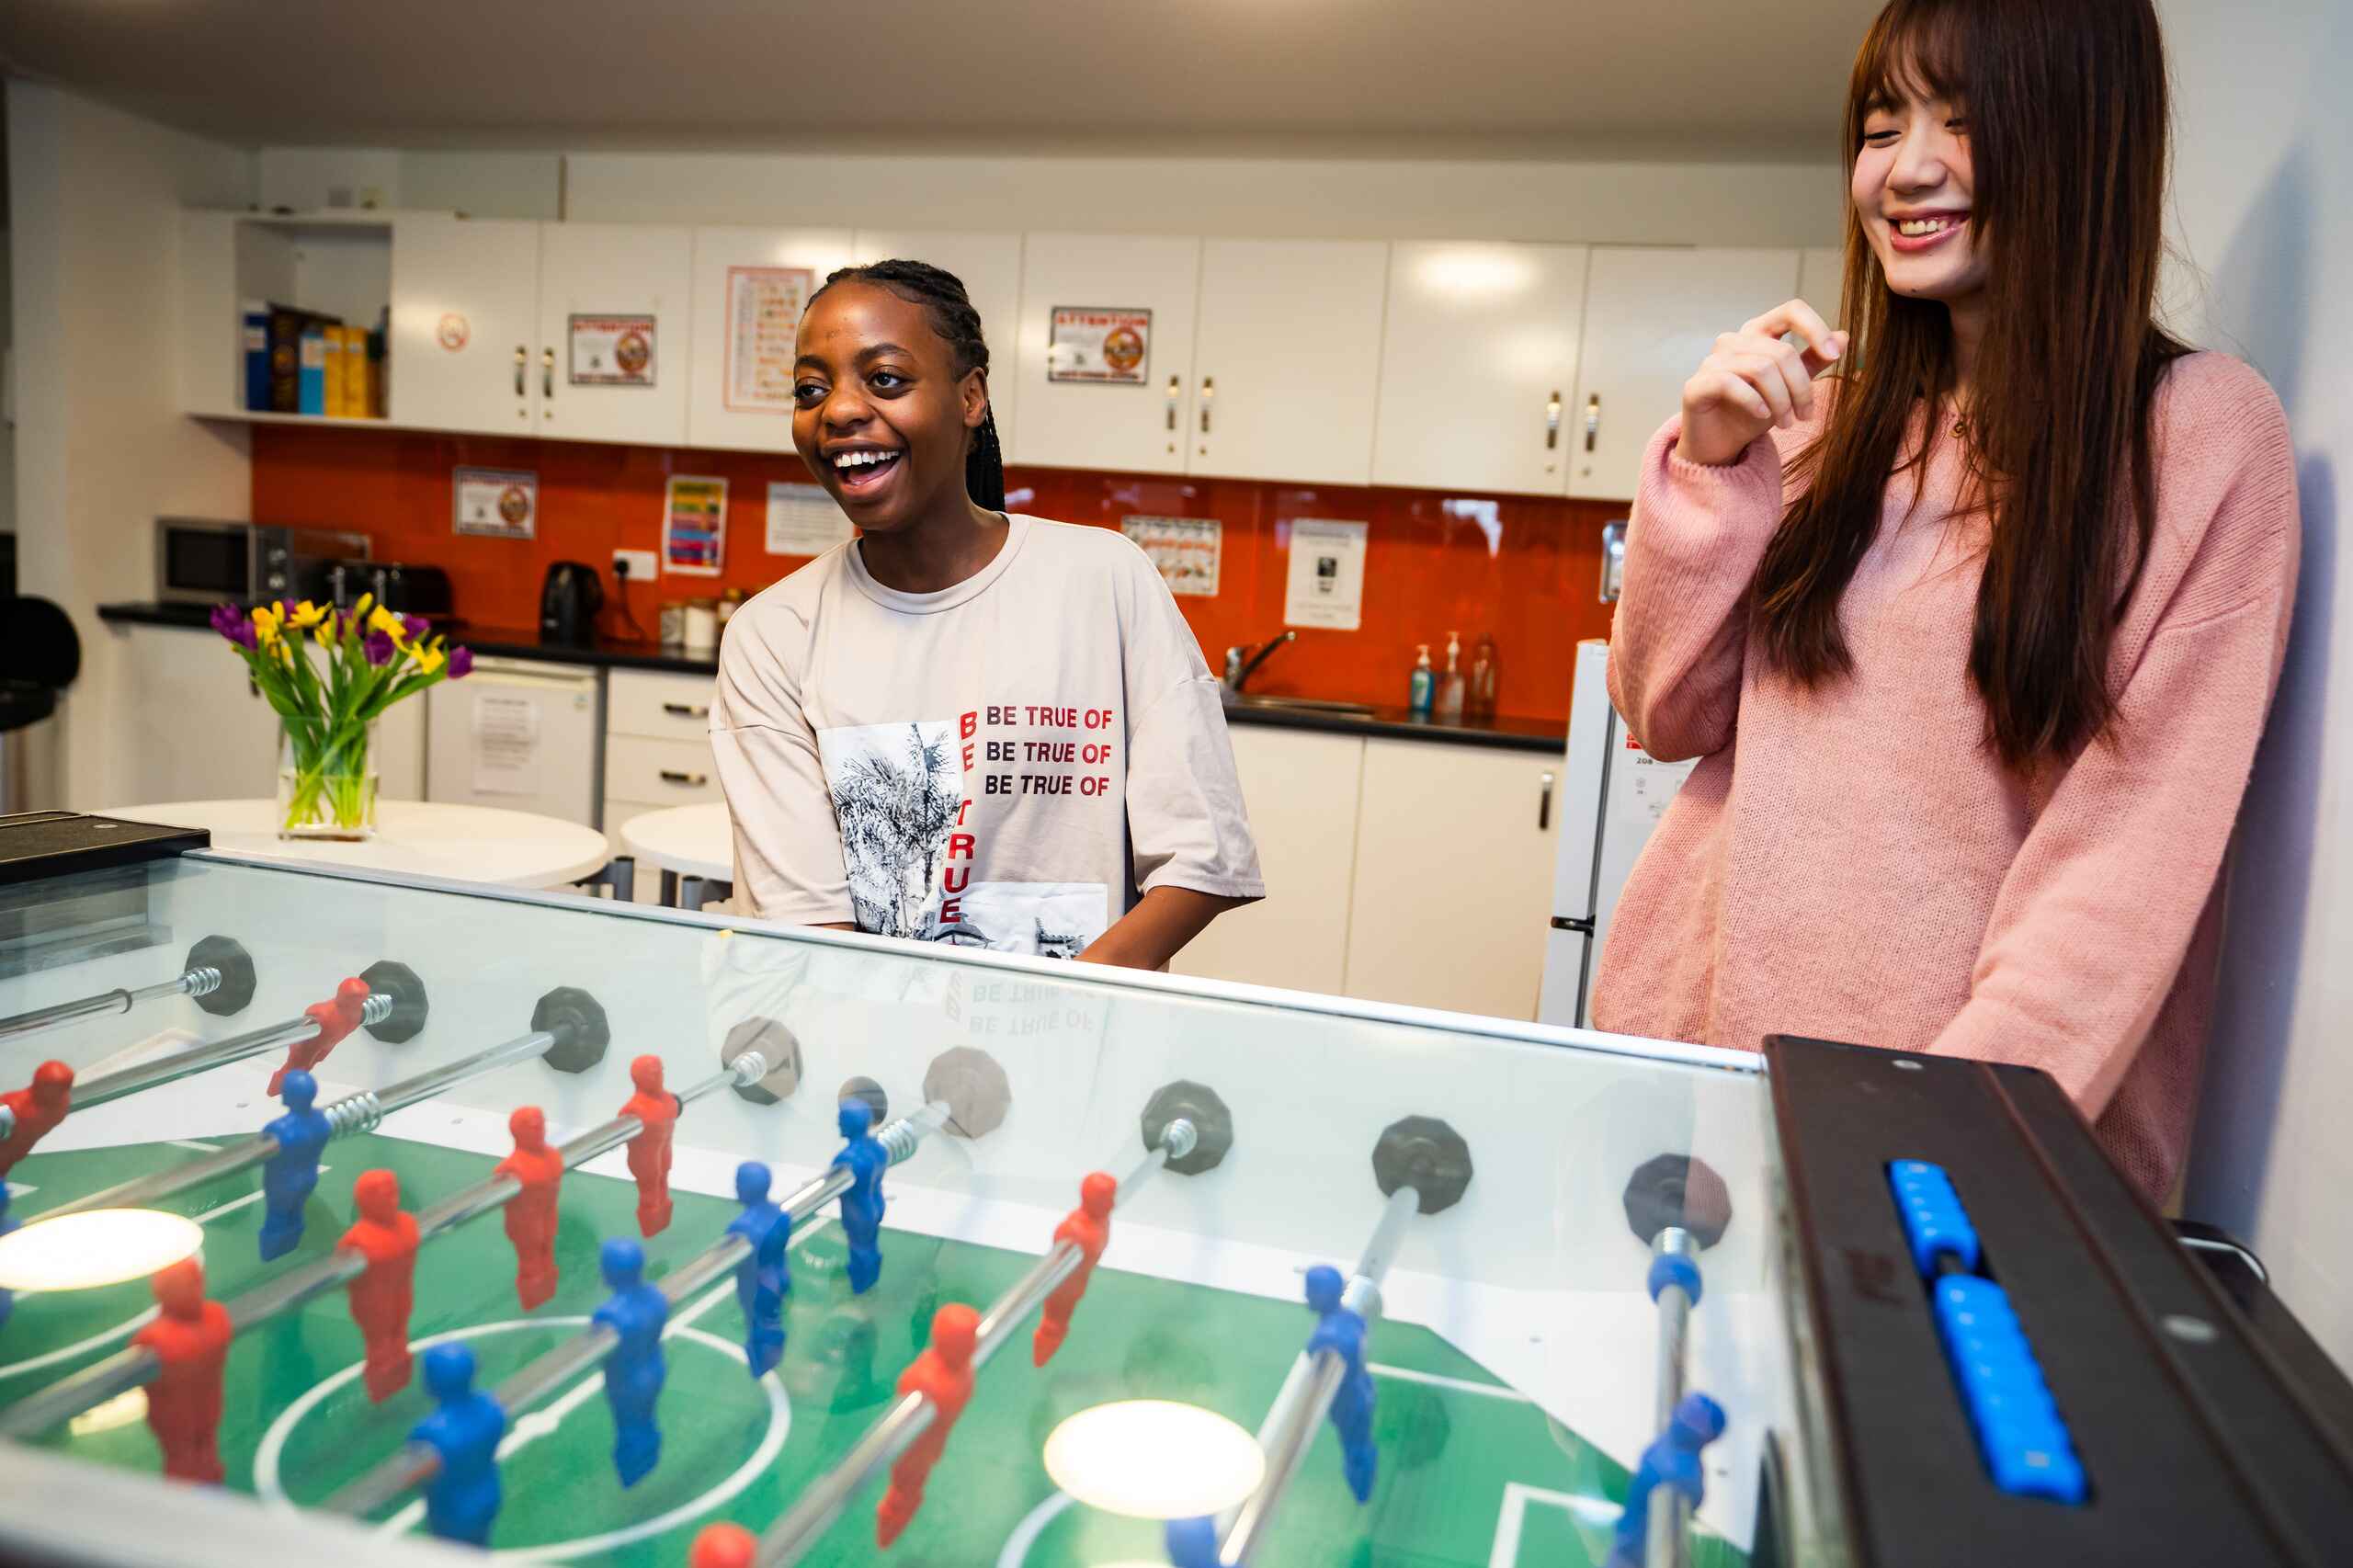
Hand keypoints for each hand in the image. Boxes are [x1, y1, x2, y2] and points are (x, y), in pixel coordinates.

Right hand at [1675, 300, 1847, 466]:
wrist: (1718, 443)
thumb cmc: (1753, 412)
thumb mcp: (1790, 388)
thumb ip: (1812, 361)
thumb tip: (1844, 337)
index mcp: (1758, 333)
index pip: (1791, 310)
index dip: (1815, 329)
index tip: (1834, 356)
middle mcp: (1734, 340)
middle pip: (1782, 352)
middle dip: (1801, 388)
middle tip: (1806, 415)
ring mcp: (1713, 361)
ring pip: (1761, 369)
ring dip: (1781, 401)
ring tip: (1787, 423)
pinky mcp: (1697, 384)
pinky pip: (1731, 384)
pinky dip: (1754, 402)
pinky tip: (1763, 416)